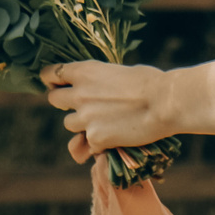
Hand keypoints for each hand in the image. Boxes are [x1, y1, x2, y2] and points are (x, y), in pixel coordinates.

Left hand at [42, 60, 174, 153]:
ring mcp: (85, 118)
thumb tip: (100, 89)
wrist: (164, 103)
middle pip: (54, 99)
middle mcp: (79, 94)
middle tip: (83, 105)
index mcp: (85, 71)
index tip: (59, 84)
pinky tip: (117, 137)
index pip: (50, 74)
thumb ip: (102, 81)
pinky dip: (100, 142)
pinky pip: (89, 143)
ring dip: (81, 124)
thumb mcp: (121, 72)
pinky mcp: (95, 138)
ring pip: (69, 123)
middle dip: (65, 103)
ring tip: (104, 122)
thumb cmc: (151, 82)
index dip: (53, 80)